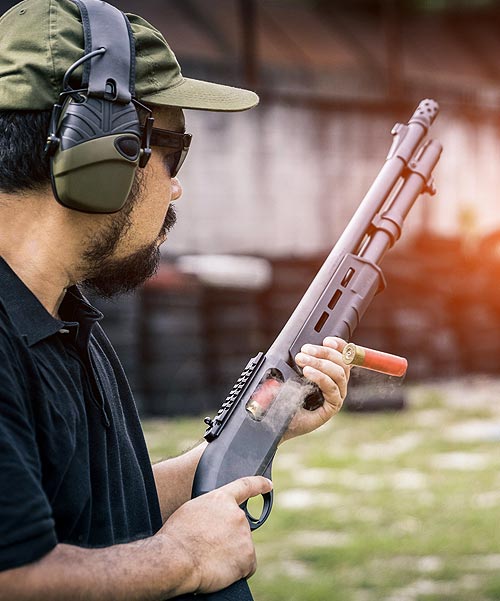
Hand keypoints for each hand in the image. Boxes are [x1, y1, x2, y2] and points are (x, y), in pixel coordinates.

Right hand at [157, 476, 272, 594]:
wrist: (176, 558)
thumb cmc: (177, 536)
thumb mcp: (192, 510)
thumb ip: (211, 510)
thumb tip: (215, 520)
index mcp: (221, 499)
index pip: (245, 485)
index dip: (259, 484)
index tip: (267, 485)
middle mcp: (237, 514)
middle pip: (239, 528)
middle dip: (228, 538)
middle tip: (209, 547)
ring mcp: (244, 535)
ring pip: (241, 548)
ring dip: (231, 555)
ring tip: (210, 558)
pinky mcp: (248, 557)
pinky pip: (246, 566)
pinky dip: (236, 571)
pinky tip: (220, 570)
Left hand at [282, 336, 349, 441]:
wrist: (276, 417)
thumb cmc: (285, 395)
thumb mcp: (292, 371)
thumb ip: (302, 359)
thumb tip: (306, 346)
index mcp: (331, 373)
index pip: (343, 356)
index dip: (339, 346)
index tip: (327, 340)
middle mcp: (337, 384)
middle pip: (342, 363)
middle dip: (324, 352)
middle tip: (304, 351)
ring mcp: (336, 396)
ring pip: (339, 374)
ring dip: (321, 363)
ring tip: (303, 360)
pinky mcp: (331, 407)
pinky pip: (332, 388)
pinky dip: (320, 377)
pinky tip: (308, 372)